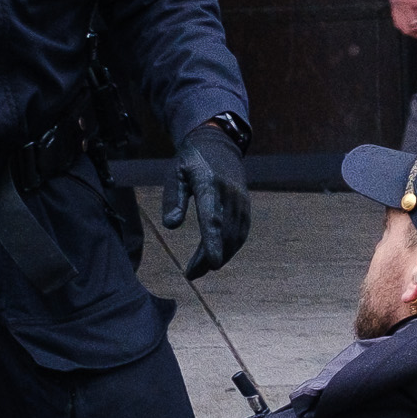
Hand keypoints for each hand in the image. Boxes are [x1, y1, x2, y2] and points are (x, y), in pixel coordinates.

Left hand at [160, 117, 253, 279]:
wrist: (218, 143)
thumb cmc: (191, 160)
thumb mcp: (176, 172)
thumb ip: (173, 198)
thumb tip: (171, 225)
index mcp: (210, 185)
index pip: (213, 218)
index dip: (213, 242)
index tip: (212, 264)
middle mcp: (230, 195)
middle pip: (223, 234)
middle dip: (209, 258)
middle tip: (191, 274)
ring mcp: (241, 201)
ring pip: (234, 237)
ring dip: (219, 255)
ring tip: (199, 269)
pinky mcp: (245, 205)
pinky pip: (241, 232)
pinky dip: (230, 247)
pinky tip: (216, 256)